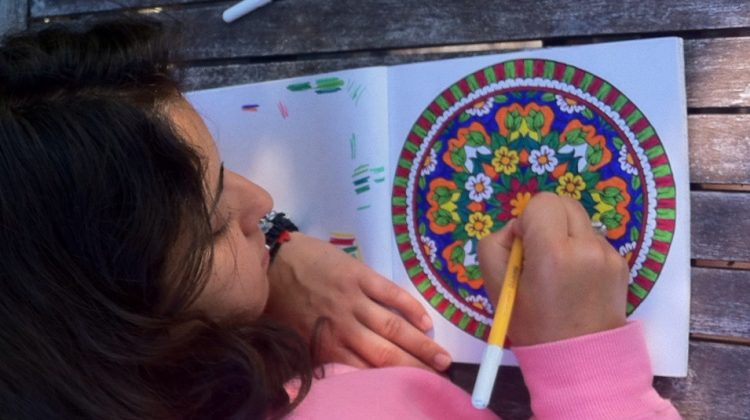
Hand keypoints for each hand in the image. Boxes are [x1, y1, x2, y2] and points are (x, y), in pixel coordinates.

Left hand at [264, 232, 451, 370]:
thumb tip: (337, 379)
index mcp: (327, 346)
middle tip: (440, 379)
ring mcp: (354, 300)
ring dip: (421, 344)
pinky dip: (411, 308)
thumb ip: (317, 357)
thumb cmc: (281, 301)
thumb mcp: (292, 337)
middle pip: (387, 354)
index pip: (366, 371)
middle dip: (416, 368)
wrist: (272, 259)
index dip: (392, 383)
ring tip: (443, 358)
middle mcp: (344, 327)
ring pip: (394, 327)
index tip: (413, 390)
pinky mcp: (359, 275)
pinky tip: (426, 322)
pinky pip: (391, 294)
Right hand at [478, 192, 628, 345]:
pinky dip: (581, 251)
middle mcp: (586, 247)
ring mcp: (608, 254)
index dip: (527, 220)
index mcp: (553, 252)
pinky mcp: (621, 263)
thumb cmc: (533, 325)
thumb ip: (495, 244)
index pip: (541, 202)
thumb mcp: (496, 287)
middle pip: (564, 203)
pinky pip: (594, 240)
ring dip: (565, 235)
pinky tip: (576, 280)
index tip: (524, 247)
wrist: (580, 360)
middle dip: (547, 220)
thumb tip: (517, 228)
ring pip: (580, 221)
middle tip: (539, 252)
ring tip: (559, 271)